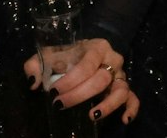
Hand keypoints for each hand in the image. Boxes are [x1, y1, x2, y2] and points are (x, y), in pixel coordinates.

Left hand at [25, 36, 139, 122]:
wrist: (85, 52)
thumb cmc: (67, 55)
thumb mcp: (49, 55)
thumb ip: (35, 64)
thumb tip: (33, 82)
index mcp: (96, 48)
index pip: (86, 65)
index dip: (71, 80)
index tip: (54, 92)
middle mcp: (112, 60)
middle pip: (101, 79)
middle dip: (80, 94)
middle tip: (60, 105)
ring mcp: (121, 75)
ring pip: (121, 90)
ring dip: (108, 105)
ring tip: (92, 116)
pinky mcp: (126, 88)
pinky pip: (133, 98)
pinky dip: (132, 109)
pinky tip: (124, 119)